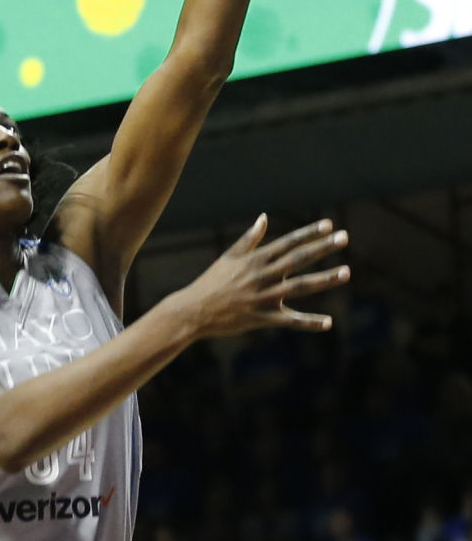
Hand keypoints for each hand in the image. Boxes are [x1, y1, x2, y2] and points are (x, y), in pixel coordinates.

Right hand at [182, 215, 349, 338]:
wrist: (194, 311)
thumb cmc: (211, 283)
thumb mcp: (228, 257)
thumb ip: (250, 239)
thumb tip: (264, 217)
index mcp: (255, 259)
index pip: (288, 242)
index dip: (309, 232)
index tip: (329, 224)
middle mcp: (263, 276)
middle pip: (298, 259)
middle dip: (323, 247)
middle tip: (344, 237)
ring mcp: (264, 297)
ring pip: (300, 286)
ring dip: (325, 279)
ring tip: (346, 272)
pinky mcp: (263, 318)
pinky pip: (290, 320)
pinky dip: (309, 322)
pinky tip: (328, 322)